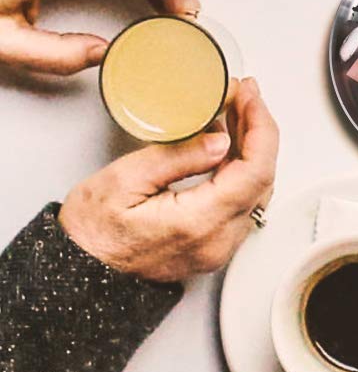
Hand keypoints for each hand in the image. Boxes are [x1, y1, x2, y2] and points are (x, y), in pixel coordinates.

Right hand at [59, 77, 278, 280]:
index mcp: (199, 222)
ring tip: (236, 113)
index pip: (254, 171)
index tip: (251, 97)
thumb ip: (177, 158)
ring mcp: (221, 247)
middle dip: (258, 132)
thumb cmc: (92, 233)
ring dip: (252, 150)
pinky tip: (227, 146)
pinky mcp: (215, 246)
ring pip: (255, 191)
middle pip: (261, 179)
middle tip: (245, 97)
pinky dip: (240, 171)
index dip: (260, 129)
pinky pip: (242, 204)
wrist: (81, 273)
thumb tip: (221, 141)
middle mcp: (219, 240)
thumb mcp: (123, 181)